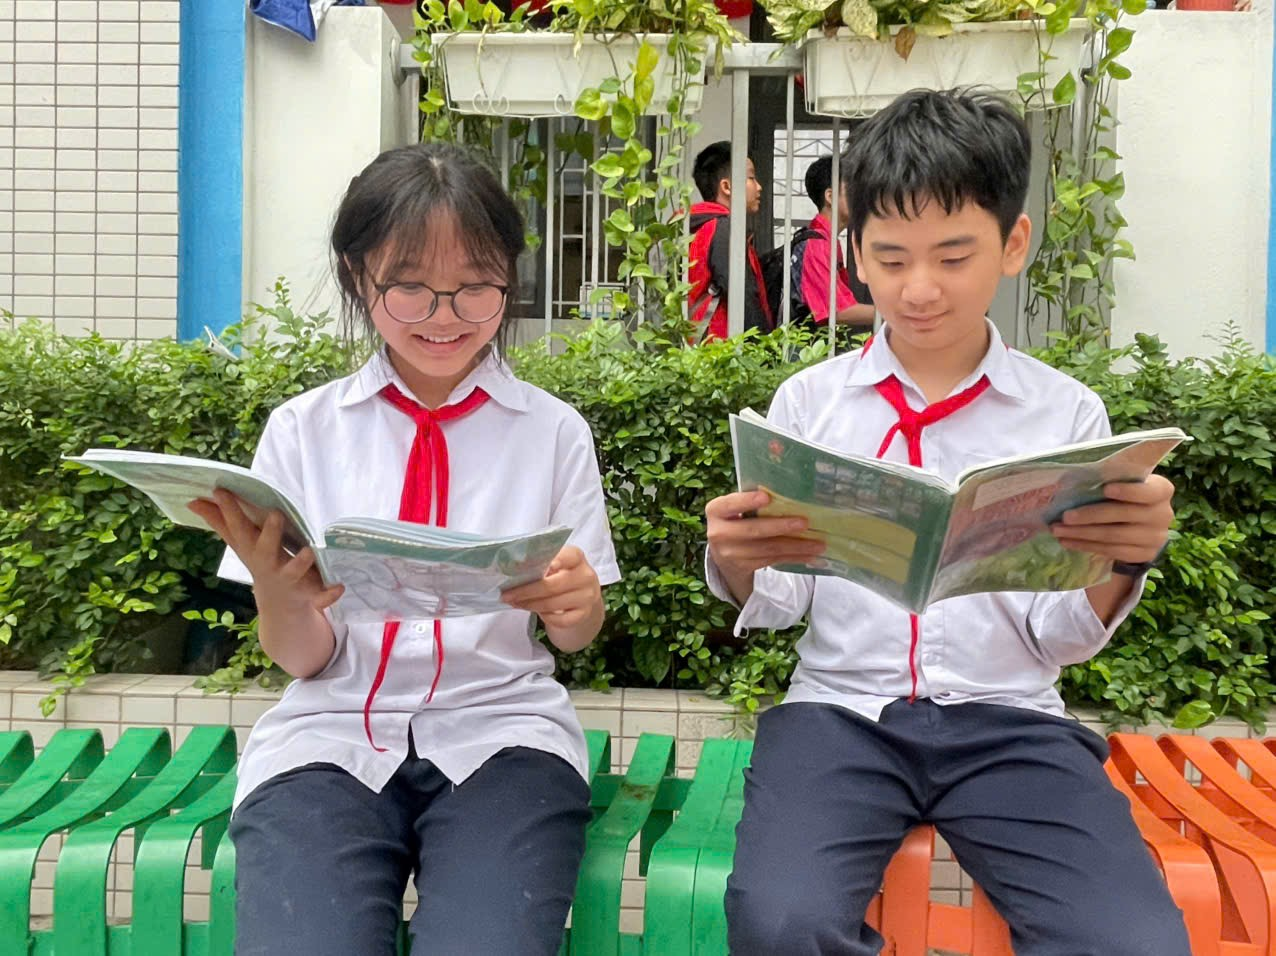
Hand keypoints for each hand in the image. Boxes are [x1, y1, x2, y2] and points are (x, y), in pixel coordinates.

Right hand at [189, 489, 343, 612]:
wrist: (280, 606)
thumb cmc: (261, 563)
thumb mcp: (241, 544)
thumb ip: (219, 522)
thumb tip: (193, 500)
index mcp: (252, 550)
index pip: (238, 528)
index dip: (229, 510)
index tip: (221, 490)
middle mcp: (269, 565)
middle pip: (266, 549)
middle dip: (269, 534)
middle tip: (276, 514)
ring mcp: (289, 580)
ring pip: (294, 572)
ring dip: (300, 563)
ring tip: (309, 550)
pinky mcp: (309, 594)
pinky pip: (320, 597)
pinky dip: (329, 594)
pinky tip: (339, 587)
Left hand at [502, 545, 601, 633]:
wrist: (582, 593)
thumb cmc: (561, 574)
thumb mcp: (556, 563)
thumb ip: (541, 563)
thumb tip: (514, 570)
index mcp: (577, 557)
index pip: (567, 556)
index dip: (554, 560)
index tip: (534, 566)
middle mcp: (586, 576)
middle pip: (552, 585)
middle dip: (526, 591)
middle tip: (507, 595)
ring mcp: (587, 596)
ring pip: (553, 604)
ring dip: (530, 605)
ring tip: (515, 603)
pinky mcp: (584, 614)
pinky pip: (561, 620)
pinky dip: (545, 617)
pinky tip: (536, 611)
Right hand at [706, 490, 824, 576]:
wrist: (723, 555)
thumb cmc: (736, 520)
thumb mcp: (735, 508)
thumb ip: (751, 499)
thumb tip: (790, 488)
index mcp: (716, 510)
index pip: (730, 504)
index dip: (747, 501)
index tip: (767, 497)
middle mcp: (719, 533)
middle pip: (753, 530)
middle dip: (781, 527)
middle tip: (804, 523)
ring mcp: (730, 554)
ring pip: (768, 548)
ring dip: (796, 546)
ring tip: (818, 543)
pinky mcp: (744, 567)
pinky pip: (773, 560)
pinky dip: (794, 557)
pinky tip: (811, 555)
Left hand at [1051, 474, 1174, 564]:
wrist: (1143, 526)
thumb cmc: (1127, 496)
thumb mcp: (1126, 482)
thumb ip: (1111, 478)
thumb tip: (1069, 478)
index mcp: (1161, 490)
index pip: (1148, 491)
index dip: (1128, 491)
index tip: (1105, 489)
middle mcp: (1163, 514)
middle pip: (1124, 515)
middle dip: (1090, 515)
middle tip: (1065, 516)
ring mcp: (1155, 537)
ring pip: (1114, 536)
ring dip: (1082, 533)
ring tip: (1058, 530)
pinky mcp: (1143, 554)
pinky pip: (1111, 551)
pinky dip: (1086, 545)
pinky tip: (1068, 541)